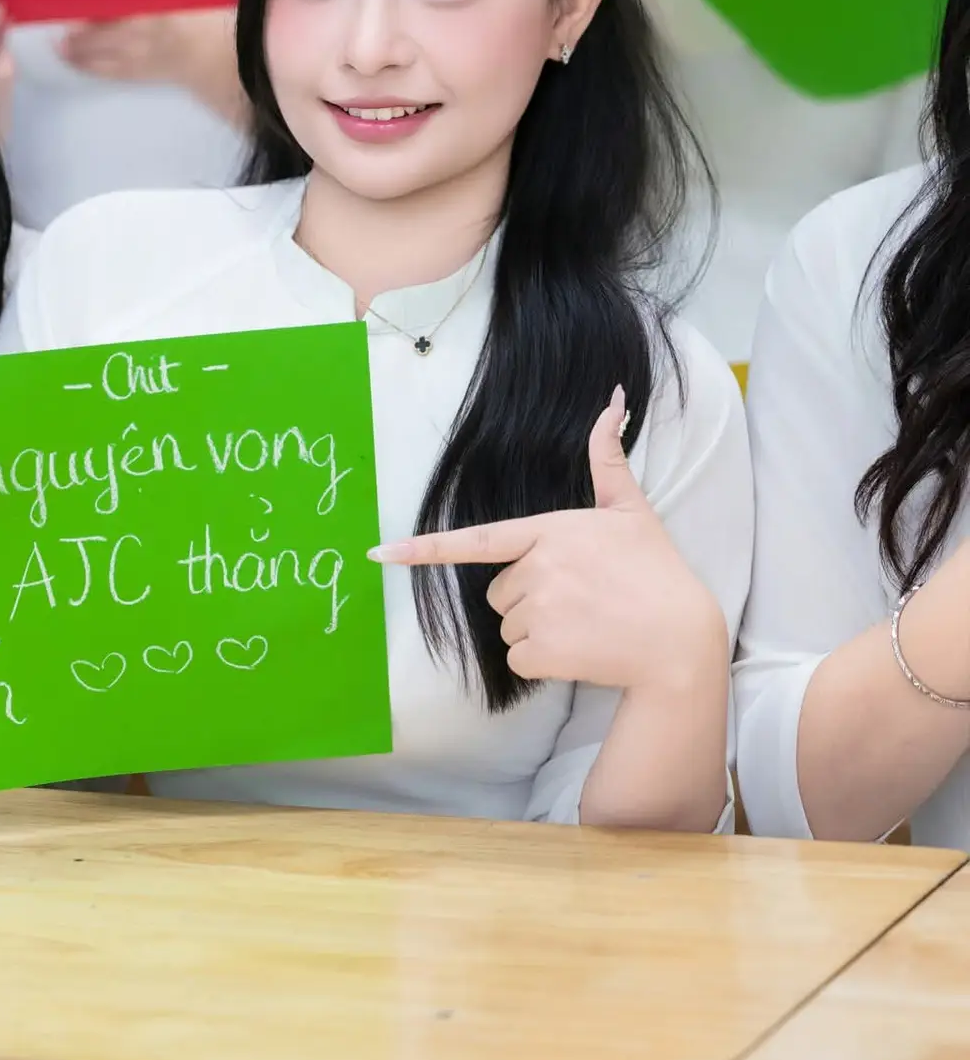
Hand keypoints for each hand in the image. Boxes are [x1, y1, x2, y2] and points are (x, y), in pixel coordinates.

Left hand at [371, 387, 726, 693]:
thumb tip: (614, 398)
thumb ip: (608, 457)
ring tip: (585, 622)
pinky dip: (542, 661)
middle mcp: (536, 568)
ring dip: (536, 628)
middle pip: (498, 589)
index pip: (474, 540)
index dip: (422, 548)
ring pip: (506, 625)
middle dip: (527, 595)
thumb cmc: (655, 572)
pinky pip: (517, 657)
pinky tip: (580, 649)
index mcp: (549, 530)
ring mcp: (536, 610)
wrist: (679, 642)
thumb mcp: (631, 509)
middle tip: (579, 597)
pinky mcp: (541, 651)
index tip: (378, 554)